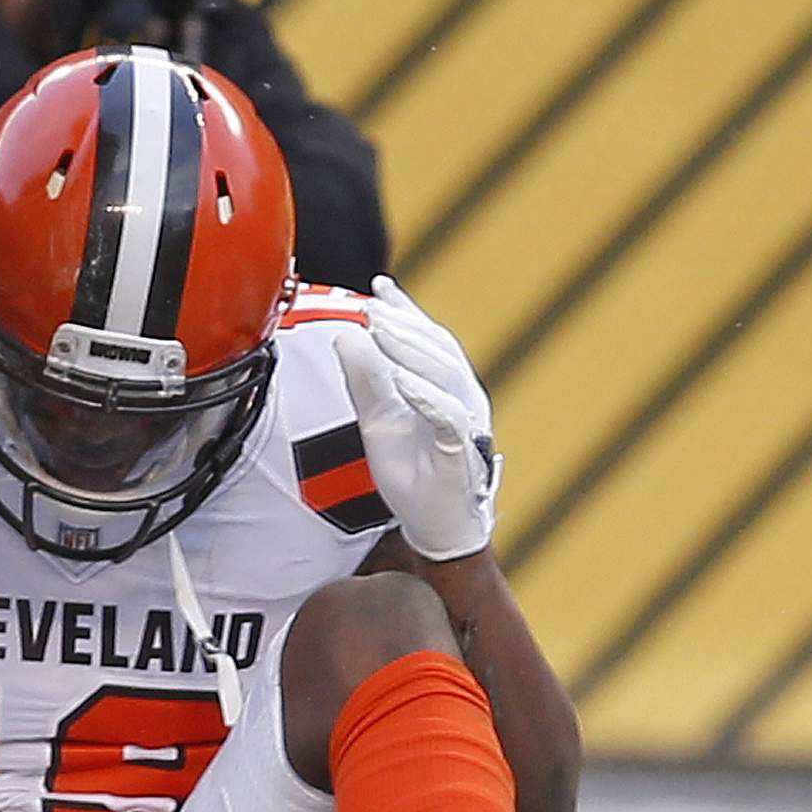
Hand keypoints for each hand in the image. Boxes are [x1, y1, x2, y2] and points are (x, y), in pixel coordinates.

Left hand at [332, 275, 500, 560]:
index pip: (426, 339)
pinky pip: (449, 416)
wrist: (430, 525)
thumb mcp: (376, 420)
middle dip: (404, 324)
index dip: (405, 311)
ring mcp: (465, 422)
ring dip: (411, 349)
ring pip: (446, 373)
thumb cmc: (411, 473)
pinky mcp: (462, 450)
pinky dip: (426, 395)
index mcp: (442, 386)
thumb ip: (363, 380)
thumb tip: (346, 334)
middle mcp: (461, 397)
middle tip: (373, 308)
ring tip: (381, 330)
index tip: (378, 286)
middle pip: (437, 349)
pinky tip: (402, 379)